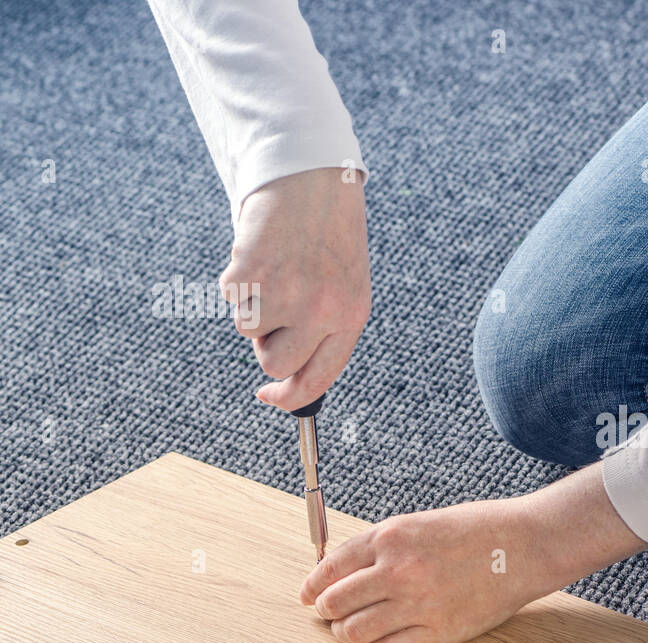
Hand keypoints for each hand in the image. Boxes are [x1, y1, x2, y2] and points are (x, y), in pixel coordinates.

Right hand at [220, 167, 369, 410]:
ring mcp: (287, 293)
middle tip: (276, 303)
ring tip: (274, 266)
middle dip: (267, 342)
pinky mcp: (252, 274)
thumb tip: (284, 376)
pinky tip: (260, 250)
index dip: (290, 396)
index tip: (268, 396)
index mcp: (351, 316)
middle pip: (276, 363)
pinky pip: (230, 297)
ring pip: (247, 331)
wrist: (312, 176)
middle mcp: (322, 311)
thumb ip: (322, 328)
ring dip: (252, 304)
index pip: (319, 377)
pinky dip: (237, 278)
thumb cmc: (326, 233)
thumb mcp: (342, 284)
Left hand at [300, 463, 647, 642]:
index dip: (313, 584)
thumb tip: (343, 572)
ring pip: (353, 631)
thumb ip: (383, 546)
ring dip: (347, 633)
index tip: (309, 595)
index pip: (331, 566)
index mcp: (392, 536)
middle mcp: (398, 570)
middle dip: (327, 610)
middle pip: (335, 602)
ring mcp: (418, 604)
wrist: (527, 545)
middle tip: (331, 615)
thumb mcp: (422, 523)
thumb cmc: (478, 530)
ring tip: (354, 630)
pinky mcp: (439, 633)